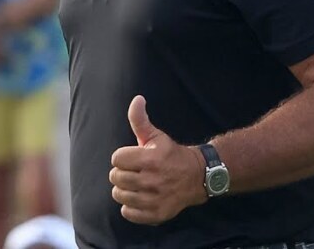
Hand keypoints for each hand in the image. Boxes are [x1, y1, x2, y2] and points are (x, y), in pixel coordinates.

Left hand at [110, 96, 206, 225]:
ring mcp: (155, 199)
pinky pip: (128, 213)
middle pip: (116, 177)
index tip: (132, 158)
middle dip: (122, 173)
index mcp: (151, 159)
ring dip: (124, 190)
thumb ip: (140, 119)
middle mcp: (153, 180)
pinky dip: (130, 207)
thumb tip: (137, 99)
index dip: (122, 157)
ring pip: (119, 195)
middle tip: (134, 171)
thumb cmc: (171, 155)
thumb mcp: (156, 136)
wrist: (197, 177)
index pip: (116, 159)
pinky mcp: (156, 214)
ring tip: (136, 184)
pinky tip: (140, 198)